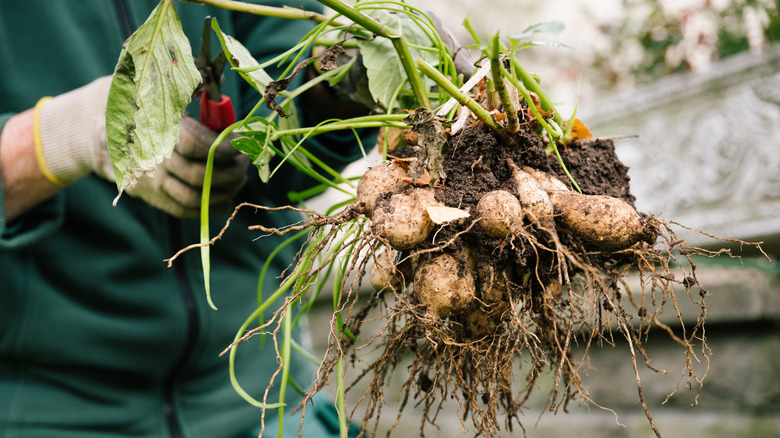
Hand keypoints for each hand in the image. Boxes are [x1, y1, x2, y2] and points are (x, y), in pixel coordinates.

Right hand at [35, 76, 249, 217]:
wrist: (97, 128)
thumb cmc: (137, 100)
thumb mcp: (157, 84)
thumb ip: (189, 83)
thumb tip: (219, 81)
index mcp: (155, 128)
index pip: (195, 145)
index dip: (224, 146)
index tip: (241, 142)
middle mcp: (152, 159)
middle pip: (199, 175)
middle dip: (230, 171)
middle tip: (244, 161)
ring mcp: (150, 181)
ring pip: (194, 197)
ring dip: (224, 191)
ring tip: (239, 177)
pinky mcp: (151, 196)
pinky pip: (184, 210)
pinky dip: (210, 207)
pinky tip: (227, 196)